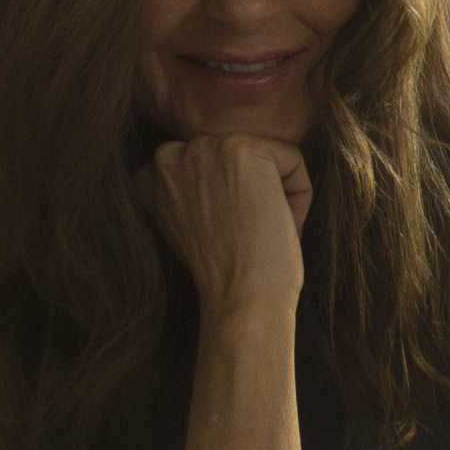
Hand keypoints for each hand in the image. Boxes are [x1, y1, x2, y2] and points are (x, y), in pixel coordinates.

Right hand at [138, 134, 309, 329]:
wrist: (240, 301)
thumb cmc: (223, 275)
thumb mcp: (186, 226)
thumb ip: (191, 191)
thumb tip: (225, 171)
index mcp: (150, 175)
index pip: (212, 169)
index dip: (230, 206)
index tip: (228, 237)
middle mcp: (169, 154)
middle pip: (238, 159)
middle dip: (253, 195)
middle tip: (246, 236)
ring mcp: (205, 148)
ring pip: (267, 158)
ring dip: (276, 194)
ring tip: (261, 231)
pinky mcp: (243, 149)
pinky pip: (292, 159)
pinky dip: (299, 195)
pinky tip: (279, 224)